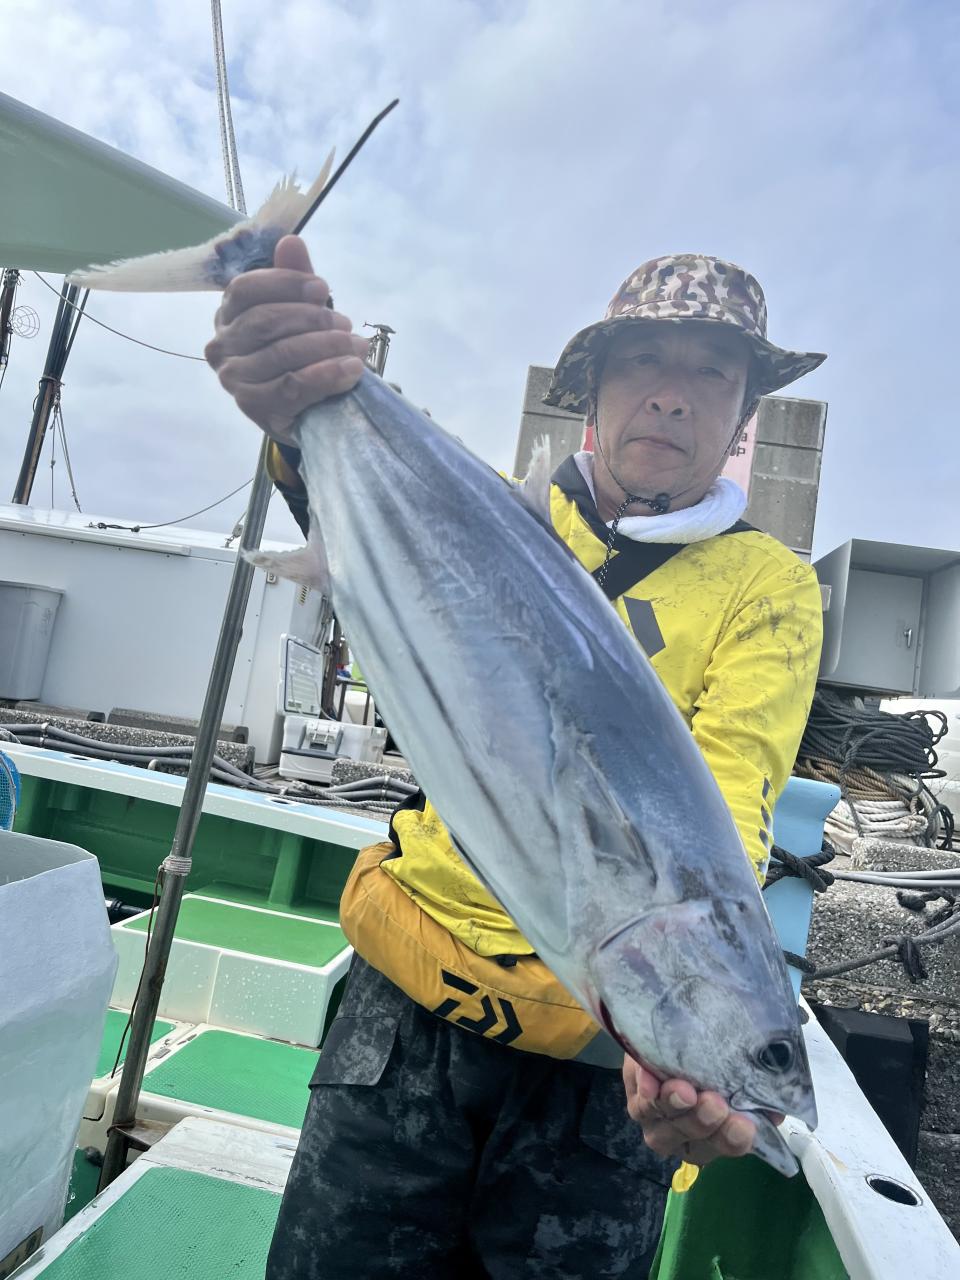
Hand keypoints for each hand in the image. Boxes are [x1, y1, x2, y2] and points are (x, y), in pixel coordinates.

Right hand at [204, 235, 369, 442]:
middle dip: (313, 319)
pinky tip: (351, 370)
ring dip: (327, 347)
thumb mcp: (300, 312)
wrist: (306, 409)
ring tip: (358, 348)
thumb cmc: (300, 354)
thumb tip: (291, 241)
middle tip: (346, 325)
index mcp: (227, 315)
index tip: (323, 289)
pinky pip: (292, 387)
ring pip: (281, 354)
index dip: (286, 283)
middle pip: (266, 321)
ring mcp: (234, 381)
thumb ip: (294, 278)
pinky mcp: (255, 409)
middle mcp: (221, 347)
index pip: (245, 289)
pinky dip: (326, 376)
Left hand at [623, 1057, 770, 1166]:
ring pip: (663, 1122)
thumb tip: (777, 1108)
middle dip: (703, 1122)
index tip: (744, 1124)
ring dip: (674, 1106)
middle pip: (692, 1136)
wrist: (674, 1038)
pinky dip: (645, 1089)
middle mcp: (685, 1135)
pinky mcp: (637, 1099)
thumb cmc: (713, 1062)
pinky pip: (639, 1100)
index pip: (728, 1145)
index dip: (734, 1139)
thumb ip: (758, 1092)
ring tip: (683, 1090)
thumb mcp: (739, 1073)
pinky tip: (650, 1079)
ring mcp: (658, 1120)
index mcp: (716, 1135)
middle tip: (714, 1103)